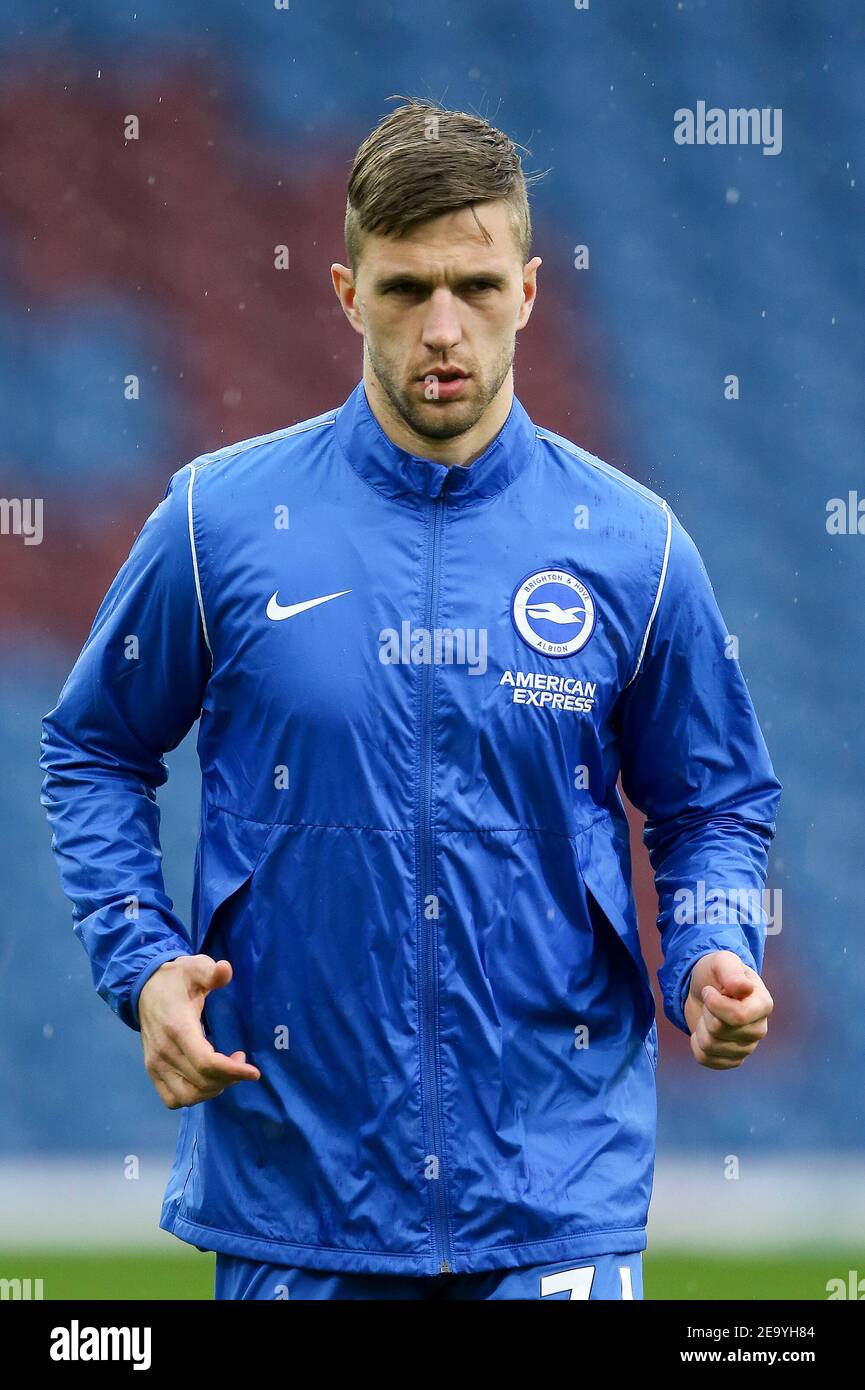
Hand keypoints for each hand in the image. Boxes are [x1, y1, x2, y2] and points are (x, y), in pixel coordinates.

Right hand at [138, 956, 260, 1108]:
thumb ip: (210, 971)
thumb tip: (225, 969)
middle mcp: (164, 1052)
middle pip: (202, 1082)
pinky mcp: (152, 1071)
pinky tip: (206, 1081)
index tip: (254, 1072)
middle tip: (241, 1060)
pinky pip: (172, 1098)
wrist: (144, 987)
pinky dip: (192, 1096)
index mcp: (178, 1028)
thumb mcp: (194, 967)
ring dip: (212, 1090)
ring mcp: (155, 1064)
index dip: (232, 1071)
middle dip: (229, 1077)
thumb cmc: (176, 979)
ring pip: (187, 1096)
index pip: (206, 1063)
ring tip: (225, 1072)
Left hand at [683, 950, 772, 1069]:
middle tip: (709, 1001)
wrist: (704, 988)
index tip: (708, 990)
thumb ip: (731, 972)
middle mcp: (759, 1029)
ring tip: (707, 1015)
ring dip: (700, 1027)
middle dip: (706, 1012)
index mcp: (763, 1004)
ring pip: (710, 1046)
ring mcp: (747, 1047)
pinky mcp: (732, 1059)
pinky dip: (696, 1045)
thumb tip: (744, 988)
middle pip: (719, 1030)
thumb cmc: (715, 973)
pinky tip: (702, 1031)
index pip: (738, 1016)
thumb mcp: (721, 961)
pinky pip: (707, 1060)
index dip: (714, 1004)